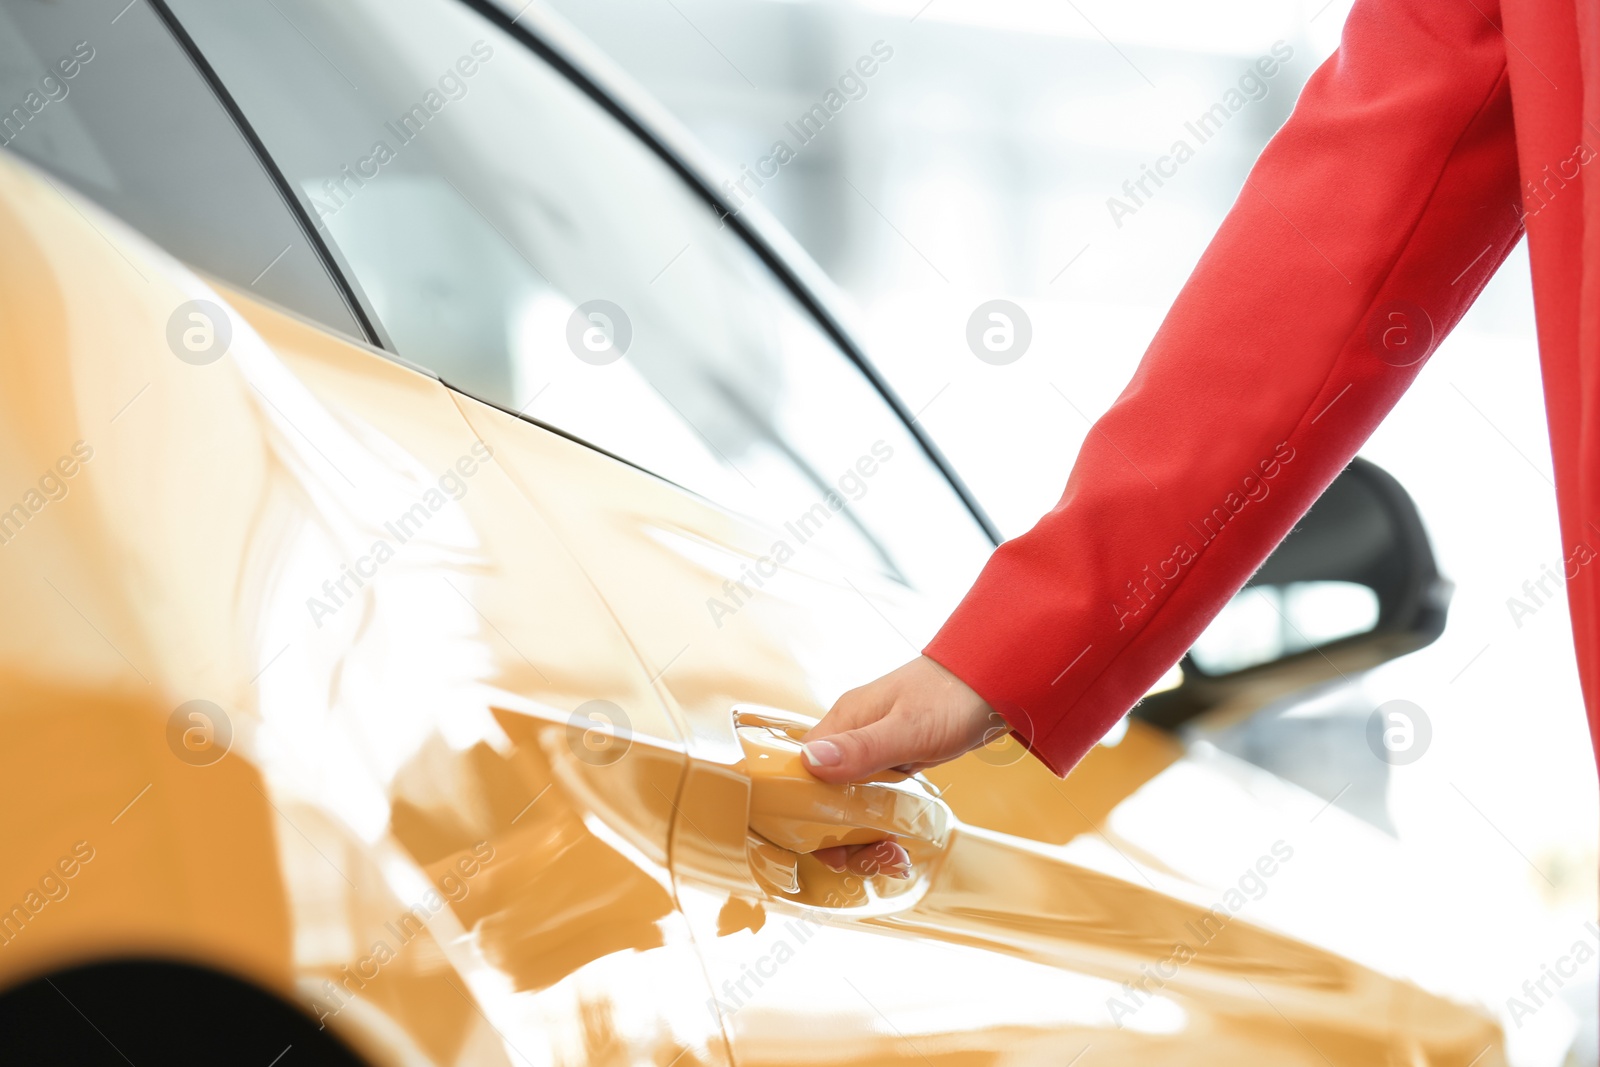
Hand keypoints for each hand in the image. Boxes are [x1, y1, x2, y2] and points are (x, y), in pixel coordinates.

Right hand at [799, 655, 1003, 876]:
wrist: (993, 682)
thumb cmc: (954, 697)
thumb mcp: (909, 728)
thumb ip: (862, 748)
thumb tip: (810, 761)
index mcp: (844, 721)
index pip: (800, 772)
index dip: (804, 812)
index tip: (828, 845)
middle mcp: (850, 735)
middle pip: (822, 794)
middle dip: (839, 834)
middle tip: (867, 859)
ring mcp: (872, 749)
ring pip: (848, 801)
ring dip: (863, 834)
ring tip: (892, 856)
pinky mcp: (892, 760)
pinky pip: (873, 798)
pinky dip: (880, 823)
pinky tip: (897, 842)